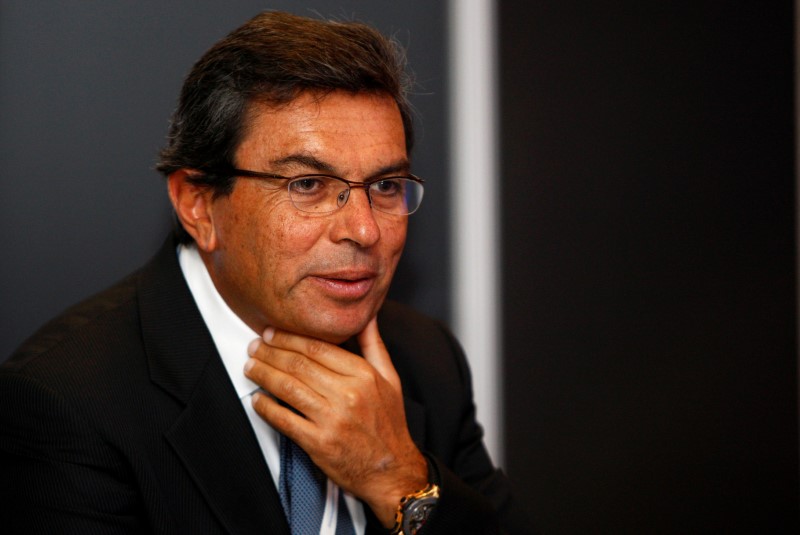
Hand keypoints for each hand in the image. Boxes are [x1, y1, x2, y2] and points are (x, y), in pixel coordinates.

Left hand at [244, 317, 427, 526]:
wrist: (391, 471)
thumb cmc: (389, 424)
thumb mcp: (390, 379)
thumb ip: (374, 344)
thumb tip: (366, 315)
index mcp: (363, 375)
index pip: (317, 347)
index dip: (289, 337)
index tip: (273, 332)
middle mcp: (348, 394)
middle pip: (298, 364)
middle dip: (270, 352)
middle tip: (255, 346)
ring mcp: (332, 419)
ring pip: (288, 387)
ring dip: (263, 374)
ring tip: (250, 366)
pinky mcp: (319, 443)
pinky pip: (284, 420)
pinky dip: (266, 408)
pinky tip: (257, 399)